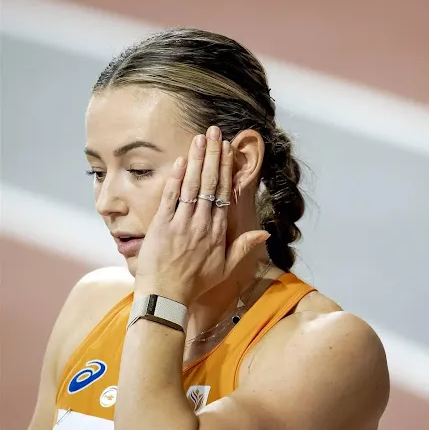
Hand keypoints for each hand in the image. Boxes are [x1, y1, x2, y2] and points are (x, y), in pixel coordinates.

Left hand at [134, 126, 269, 304]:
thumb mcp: (225, 268)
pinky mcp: (162, 225)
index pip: (223, 193)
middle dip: (212, 155)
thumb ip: (243, 247)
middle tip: (215, 132)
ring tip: (200, 138)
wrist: (166, 297)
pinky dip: (175, 178)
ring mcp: (181, 223)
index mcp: (218, 231)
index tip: (228, 149)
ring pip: (191, 185)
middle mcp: (202, 223)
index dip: (226, 168)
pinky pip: (170, 197)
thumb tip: (265, 233)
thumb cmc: (195, 284)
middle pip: (209, 183)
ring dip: (196, 160)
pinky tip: (179, 160)